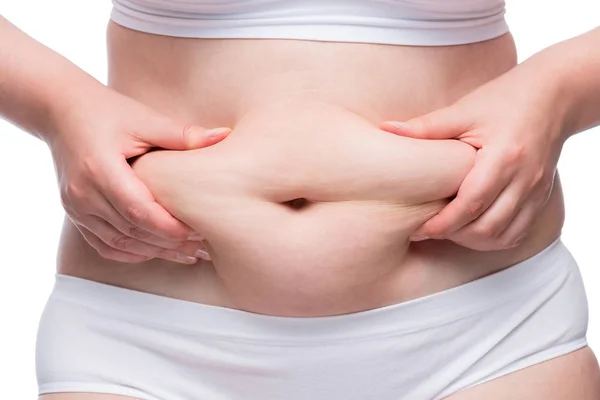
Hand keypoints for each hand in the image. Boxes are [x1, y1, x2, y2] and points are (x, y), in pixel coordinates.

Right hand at [49, 86, 228, 263]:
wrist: (60, 110)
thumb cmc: (106, 111)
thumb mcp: (145, 119)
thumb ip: (183, 135)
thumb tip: (224, 136)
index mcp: (100, 169)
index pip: (139, 212)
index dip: (170, 228)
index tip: (200, 231)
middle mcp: (84, 194)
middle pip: (132, 232)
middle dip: (170, 244)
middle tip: (204, 247)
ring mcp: (75, 207)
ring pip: (120, 244)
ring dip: (155, 252)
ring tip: (189, 254)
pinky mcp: (74, 213)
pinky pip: (104, 245)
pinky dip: (132, 252)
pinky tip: (158, 252)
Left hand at [381, 69, 567, 250]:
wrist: (554, 96)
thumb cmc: (504, 99)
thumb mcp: (464, 110)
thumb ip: (426, 126)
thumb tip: (386, 129)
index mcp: (503, 157)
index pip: (471, 204)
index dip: (442, 223)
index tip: (418, 229)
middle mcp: (524, 179)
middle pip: (487, 227)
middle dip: (453, 235)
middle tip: (427, 229)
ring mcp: (537, 191)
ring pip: (504, 236)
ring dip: (472, 240)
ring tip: (448, 229)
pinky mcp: (542, 197)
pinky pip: (519, 232)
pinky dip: (493, 238)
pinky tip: (473, 229)